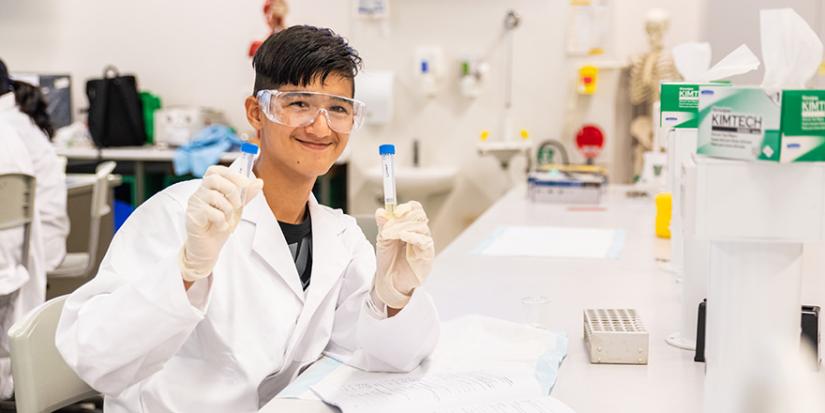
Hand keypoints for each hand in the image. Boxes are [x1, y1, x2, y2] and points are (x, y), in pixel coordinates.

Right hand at [180, 165, 262, 281]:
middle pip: (214, 179)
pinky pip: (212, 213)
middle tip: (238, 205)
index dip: (231, 173)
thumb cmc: (220, 226)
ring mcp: (194, 204)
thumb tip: (259, 182)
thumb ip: (246, 195)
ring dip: (228, 210)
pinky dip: (221, 221)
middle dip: (232, 191)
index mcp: (209, 188)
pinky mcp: (192, 216)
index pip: (214, 170)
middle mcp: (199, 193)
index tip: (245, 183)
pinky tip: (220, 227)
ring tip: (227, 219)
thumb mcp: (236, 209)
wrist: (209, 248)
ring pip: (214, 196)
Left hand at [373, 201, 434, 308]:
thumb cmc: (389, 261)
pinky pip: (424, 242)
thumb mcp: (383, 240)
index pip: (415, 209)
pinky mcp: (427, 254)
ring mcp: (424, 243)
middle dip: (404, 216)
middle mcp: (419, 233)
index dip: (407, 206)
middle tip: (391, 221)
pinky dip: (413, 236)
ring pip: (421, 227)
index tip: (395, 210)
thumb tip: (381, 211)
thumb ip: (383, 226)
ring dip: (404, 226)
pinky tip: (404, 236)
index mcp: (410, 226)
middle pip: (419, 215)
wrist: (390, 282)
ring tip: (392, 233)